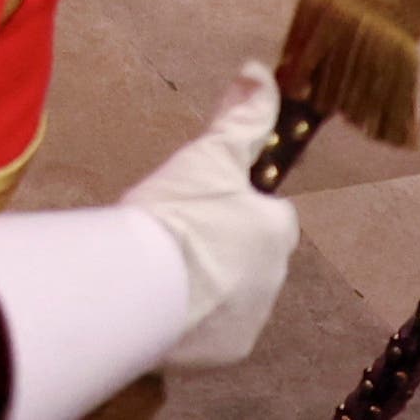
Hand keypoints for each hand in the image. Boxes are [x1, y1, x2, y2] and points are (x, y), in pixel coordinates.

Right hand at [122, 65, 295, 365]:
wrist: (143, 287)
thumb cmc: (177, 214)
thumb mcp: (208, 155)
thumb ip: (241, 117)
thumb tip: (258, 70)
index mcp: (276, 228)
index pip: (268, 212)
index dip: (233, 205)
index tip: (196, 204)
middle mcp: (277, 275)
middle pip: (251, 254)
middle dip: (221, 246)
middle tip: (171, 234)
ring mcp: (255, 316)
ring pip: (234, 292)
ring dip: (207, 282)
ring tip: (160, 269)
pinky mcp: (230, 349)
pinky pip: (215, 329)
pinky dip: (194, 318)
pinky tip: (161, 301)